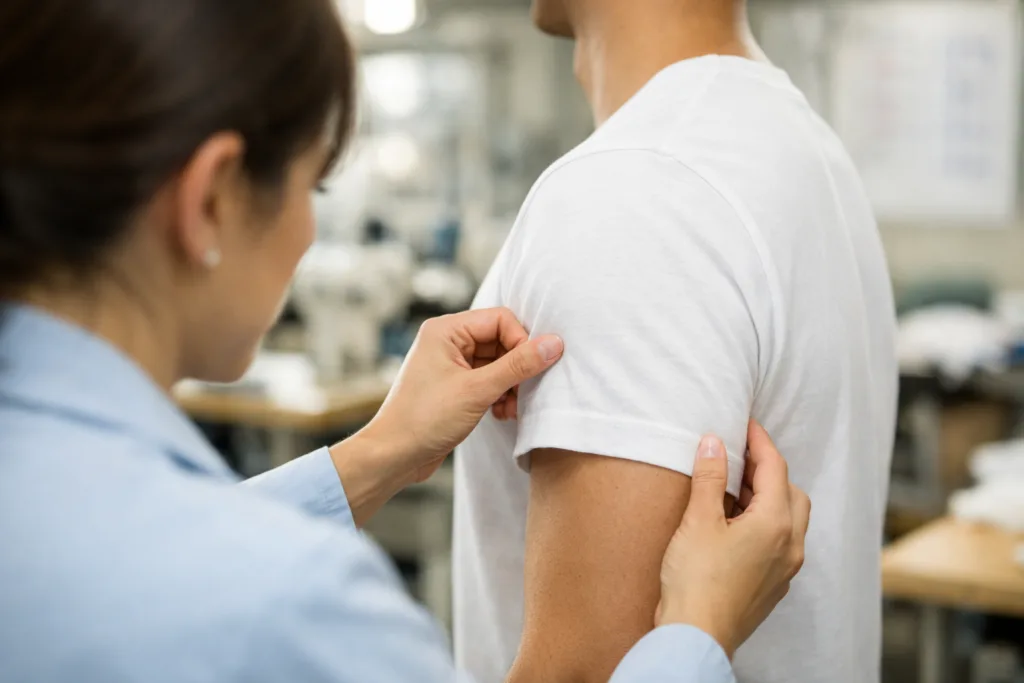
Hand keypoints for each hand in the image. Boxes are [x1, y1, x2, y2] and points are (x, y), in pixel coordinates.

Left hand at [365, 307, 562, 482]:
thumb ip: (518, 365)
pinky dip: (500, 395)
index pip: (500, 319)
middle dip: (517, 368)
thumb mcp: (477, 390)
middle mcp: (448, 342)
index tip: (533, 368)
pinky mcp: (456, 387)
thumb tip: (554, 343)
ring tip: (511, 408)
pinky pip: (489, 381)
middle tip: (525, 393)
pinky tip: (501, 414)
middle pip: (501, 340)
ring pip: (498, 363)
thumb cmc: (424, 419)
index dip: (522, 341)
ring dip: (511, 385)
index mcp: (446, 330)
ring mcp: (451, 365)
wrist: (394, 456)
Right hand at [656, 421, 810, 658]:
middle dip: (768, 471)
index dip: (759, 441)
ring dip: (767, 498)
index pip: (775, 468)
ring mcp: (784, 570)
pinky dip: (762, 523)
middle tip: (737, 457)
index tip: (745, 424)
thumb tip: (715, 443)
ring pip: (788, 520)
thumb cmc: (695, 580)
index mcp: (776, 524)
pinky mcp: (771, 586)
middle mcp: (789, 545)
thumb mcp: (698, 520)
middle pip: (791, 493)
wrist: (695, 637)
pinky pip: (778, 543)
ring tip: (731, 489)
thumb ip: (710, 478)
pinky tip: (732, 525)